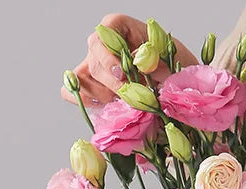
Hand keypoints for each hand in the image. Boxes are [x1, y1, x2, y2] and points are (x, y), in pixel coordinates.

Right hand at [61, 14, 197, 107]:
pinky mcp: (89, 84)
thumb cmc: (172, 66)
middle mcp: (103, 43)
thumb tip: (139, 63)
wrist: (172, 85)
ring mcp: (93, 64)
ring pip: (82, 78)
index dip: (109, 55)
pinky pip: (73, 92)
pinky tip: (107, 105)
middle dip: (111, 83)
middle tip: (129, 95)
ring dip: (102, 94)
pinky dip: (87, 101)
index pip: (104, 31)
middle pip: (93, 60)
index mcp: (121, 27)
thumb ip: (155, 58)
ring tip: (124, 100)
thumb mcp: (171, 59)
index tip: (123, 75)